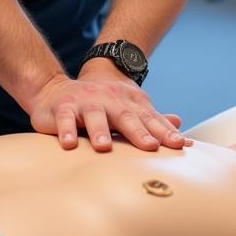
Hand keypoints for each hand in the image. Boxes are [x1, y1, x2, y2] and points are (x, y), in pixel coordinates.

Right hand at [28, 68, 189, 152]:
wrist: (56, 88)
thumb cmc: (99, 104)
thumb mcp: (125, 106)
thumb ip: (150, 118)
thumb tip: (179, 124)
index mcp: (127, 101)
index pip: (148, 118)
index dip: (164, 131)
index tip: (179, 145)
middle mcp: (109, 99)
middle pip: (125, 116)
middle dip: (138, 132)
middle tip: (151, 146)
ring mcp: (85, 102)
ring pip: (95, 117)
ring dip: (100, 131)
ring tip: (105, 147)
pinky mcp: (63, 108)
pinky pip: (65, 120)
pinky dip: (66, 131)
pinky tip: (69, 144)